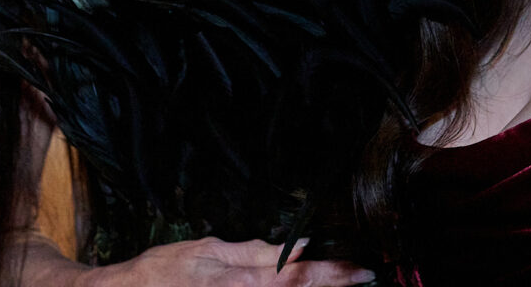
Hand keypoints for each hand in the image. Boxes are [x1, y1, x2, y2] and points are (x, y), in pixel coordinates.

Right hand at [102, 238, 375, 286]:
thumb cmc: (165, 272)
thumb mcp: (209, 252)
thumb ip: (255, 254)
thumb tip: (296, 247)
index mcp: (246, 284)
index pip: (300, 276)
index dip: (334, 273)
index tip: (362, 269)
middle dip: (335, 285)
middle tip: (365, 275)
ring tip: (346, 283)